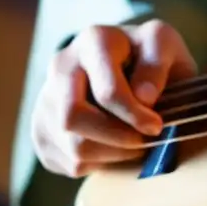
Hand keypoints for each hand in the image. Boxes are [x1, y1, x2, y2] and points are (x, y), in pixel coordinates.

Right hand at [32, 20, 196, 177]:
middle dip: (116, 139)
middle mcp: (61, 66)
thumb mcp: (165, 47)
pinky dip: (99, 163)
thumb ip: (157, 65)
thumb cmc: (151, 59)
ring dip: (112, 154)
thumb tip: (144, 97)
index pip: (106, 92)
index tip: (156, 126)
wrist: (131, 68)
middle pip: (73, 118)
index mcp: (94, 41)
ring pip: (72, 147)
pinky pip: (68, 162)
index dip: (134, 116)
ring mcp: (46, 98)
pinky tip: (115, 146)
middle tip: (144, 141)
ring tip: (134, 144)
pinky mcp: (42, 130)